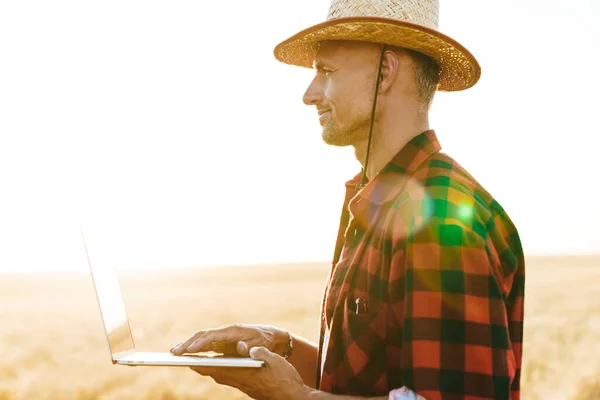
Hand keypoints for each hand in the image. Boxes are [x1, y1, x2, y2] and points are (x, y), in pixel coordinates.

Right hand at [170, 324, 287, 356]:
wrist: (269, 335)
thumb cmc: (264, 340)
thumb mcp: (260, 344)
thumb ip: (250, 347)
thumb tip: (240, 348)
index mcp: (233, 331)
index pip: (213, 336)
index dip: (200, 343)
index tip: (189, 350)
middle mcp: (225, 331)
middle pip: (203, 335)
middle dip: (188, 343)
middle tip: (174, 352)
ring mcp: (222, 335)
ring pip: (201, 338)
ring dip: (188, 344)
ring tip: (174, 352)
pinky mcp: (221, 340)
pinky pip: (205, 342)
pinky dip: (194, 346)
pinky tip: (184, 353)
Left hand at [190, 346, 309, 399]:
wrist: (293, 397)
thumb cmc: (286, 379)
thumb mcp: (276, 362)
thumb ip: (261, 354)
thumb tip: (247, 348)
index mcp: (244, 374)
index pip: (217, 369)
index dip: (202, 364)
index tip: (189, 359)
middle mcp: (240, 381)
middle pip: (214, 373)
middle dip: (200, 365)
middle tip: (186, 357)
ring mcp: (242, 385)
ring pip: (220, 376)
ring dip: (208, 368)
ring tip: (198, 359)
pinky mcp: (247, 386)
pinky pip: (228, 377)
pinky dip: (219, 370)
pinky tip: (220, 365)